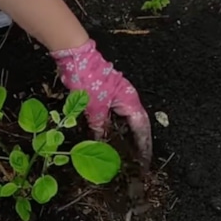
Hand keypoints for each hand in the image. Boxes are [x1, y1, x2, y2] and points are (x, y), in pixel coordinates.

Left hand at [51, 39, 151, 166]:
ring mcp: (116, 96)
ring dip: (122, 136)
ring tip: (122, 154)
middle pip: (135, 125)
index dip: (144, 146)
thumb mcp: (95, 108)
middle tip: (135, 161)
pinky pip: (111, 115)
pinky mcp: (105, 95)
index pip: (142, 128)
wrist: (76, 58)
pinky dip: (109, 127)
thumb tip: (101, 142)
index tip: (144, 161)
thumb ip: (100, 126)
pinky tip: (104, 137)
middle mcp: (127, 99)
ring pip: (122, 121)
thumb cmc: (89, 79)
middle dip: (136, 143)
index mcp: (130, 101)